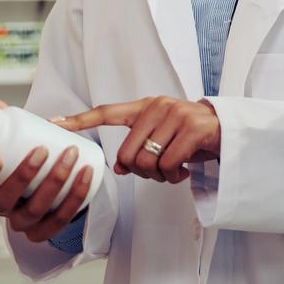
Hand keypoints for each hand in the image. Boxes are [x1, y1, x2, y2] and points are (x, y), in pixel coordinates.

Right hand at [0, 90, 94, 242]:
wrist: (53, 184)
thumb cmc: (28, 156)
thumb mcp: (15, 138)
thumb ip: (0, 115)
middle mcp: (1, 208)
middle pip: (2, 202)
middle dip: (23, 176)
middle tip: (44, 150)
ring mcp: (23, 222)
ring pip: (33, 211)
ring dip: (54, 183)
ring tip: (71, 155)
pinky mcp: (46, 230)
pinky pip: (59, 220)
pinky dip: (76, 197)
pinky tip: (85, 175)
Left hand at [54, 96, 219, 183]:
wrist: (230, 130)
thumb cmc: (191, 138)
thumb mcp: (163, 137)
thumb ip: (139, 147)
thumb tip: (118, 169)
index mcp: (146, 107)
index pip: (107, 112)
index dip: (79, 120)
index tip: (54, 124)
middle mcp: (158, 106)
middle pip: (127, 153)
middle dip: (139, 172)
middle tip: (158, 173)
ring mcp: (177, 115)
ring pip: (147, 162)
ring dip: (158, 177)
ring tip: (172, 172)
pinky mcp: (194, 129)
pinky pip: (168, 165)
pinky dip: (173, 177)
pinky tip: (183, 173)